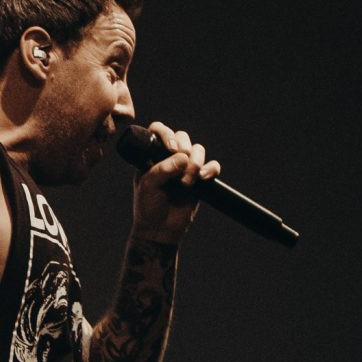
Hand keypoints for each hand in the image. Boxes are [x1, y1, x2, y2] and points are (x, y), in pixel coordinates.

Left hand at [129, 119, 221, 245]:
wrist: (160, 231)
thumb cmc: (148, 207)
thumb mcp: (148, 185)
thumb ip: (163, 169)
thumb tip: (184, 157)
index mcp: (152, 155)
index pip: (159, 130)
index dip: (166, 134)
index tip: (171, 149)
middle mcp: (170, 158)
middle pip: (183, 137)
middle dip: (184, 149)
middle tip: (180, 167)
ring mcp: (185, 168)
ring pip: (198, 150)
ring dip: (195, 163)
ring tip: (187, 183)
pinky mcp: (200, 180)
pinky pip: (212, 166)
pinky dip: (210, 169)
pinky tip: (203, 179)